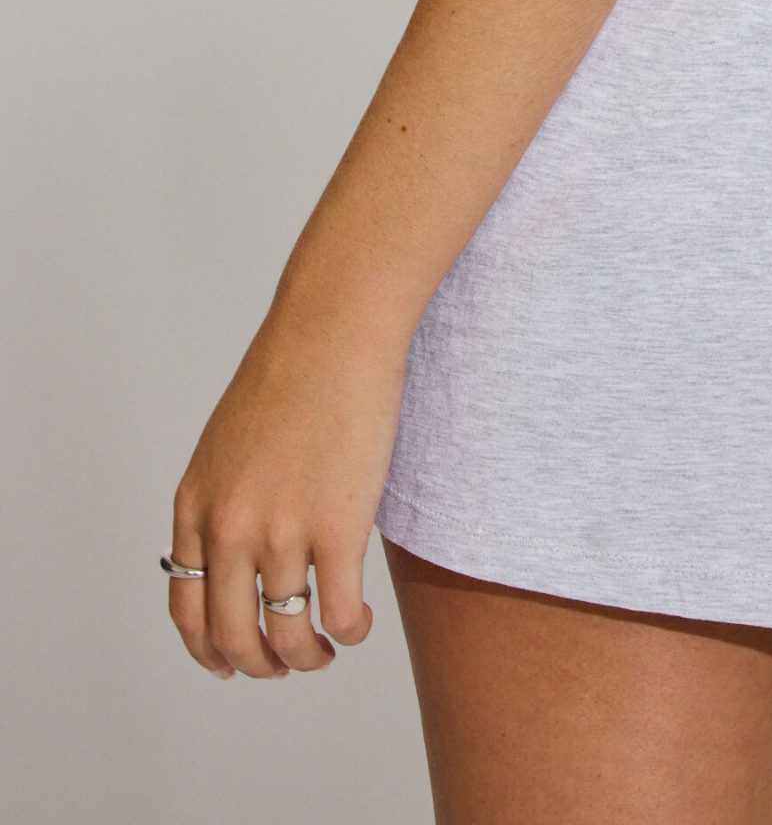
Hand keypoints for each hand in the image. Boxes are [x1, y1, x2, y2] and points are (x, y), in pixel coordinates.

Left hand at [168, 308, 406, 678]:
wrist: (333, 331)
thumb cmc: (292, 371)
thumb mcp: (228, 441)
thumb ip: (224, 497)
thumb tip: (241, 549)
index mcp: (196, 506)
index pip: (188, 609)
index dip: (209, 650)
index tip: (231, 663)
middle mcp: (229, 528)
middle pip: (232, 635)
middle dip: (260, 665)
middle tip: (286, 665)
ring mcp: (282, 531)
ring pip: (287, 637)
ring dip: (308, 657)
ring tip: (326, 650)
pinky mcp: (337, 527)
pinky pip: (338, 613)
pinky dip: (349, 631)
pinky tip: (357, 625)